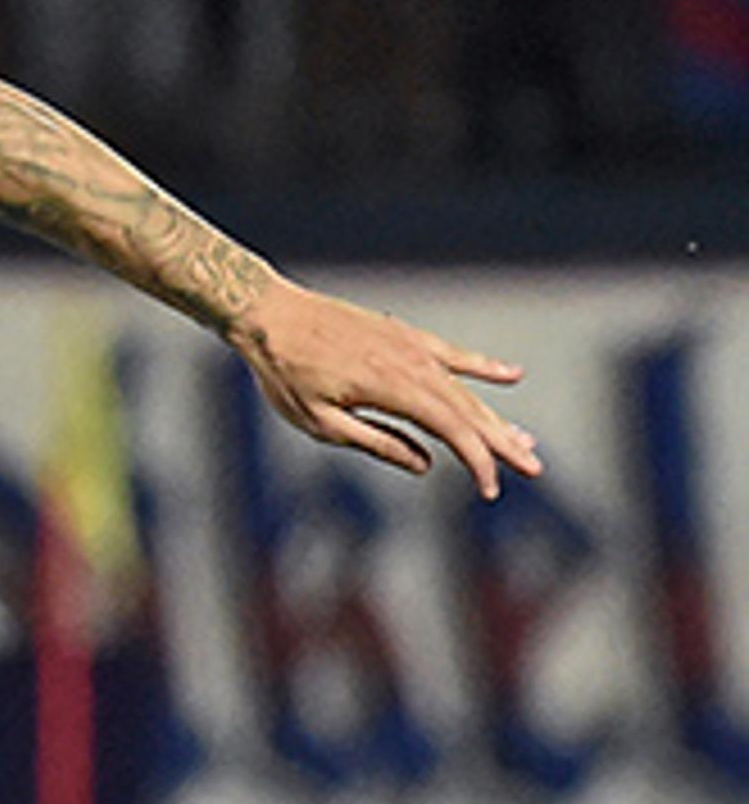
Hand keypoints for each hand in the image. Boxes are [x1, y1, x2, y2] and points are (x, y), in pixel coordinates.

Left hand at [231, 280, 542, 497]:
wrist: (269, 314)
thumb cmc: (286, 373)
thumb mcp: (321, 421)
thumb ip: (376, 442)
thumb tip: (425, 464)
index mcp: (393, 389)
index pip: (452, 430)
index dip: (477, 461)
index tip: (490, 489)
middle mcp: (412, 365)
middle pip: (468, 410)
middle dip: (502, 443)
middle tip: (535, 468)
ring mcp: (412, 347)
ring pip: (464, 388)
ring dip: (495, 416)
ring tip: (524, 441)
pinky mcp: (404, 336)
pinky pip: (452, 354)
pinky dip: (483, 366)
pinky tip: (513, 376)